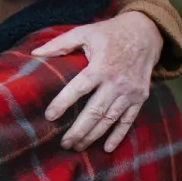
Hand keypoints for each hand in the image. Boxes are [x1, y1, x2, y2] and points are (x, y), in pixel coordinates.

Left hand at [32, 10, 161, 152]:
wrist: (146, 32)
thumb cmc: (110, 33)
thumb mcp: (85, 32)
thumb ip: (60, 43)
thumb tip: (35, 53)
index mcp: (100, 66)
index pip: (78, 88)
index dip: (63, 103)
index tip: (49, 116)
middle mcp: (116, 82)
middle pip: (95, 111)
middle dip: (78, 130)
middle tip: (63, 143)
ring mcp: (130, 91)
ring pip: (109, 119)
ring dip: (93, 135)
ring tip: (77, 147)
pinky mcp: (140, 97)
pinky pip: (128, 120)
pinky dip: (118, 135)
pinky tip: (106, 148)